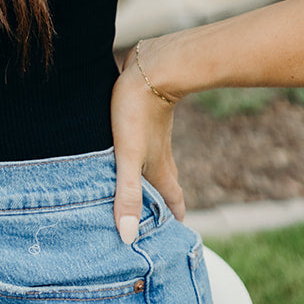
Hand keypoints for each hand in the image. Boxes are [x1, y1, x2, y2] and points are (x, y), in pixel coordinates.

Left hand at [111, 40, 185, 242]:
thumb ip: (127, 194)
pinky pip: (144, 146)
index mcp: (160, 169)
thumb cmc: (137, 111)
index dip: (174, 219)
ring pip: (155, 164)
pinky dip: (139, 158)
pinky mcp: (144, 119)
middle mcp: (161, 155)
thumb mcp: (128, 157)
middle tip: (157, 221)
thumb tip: (128, 238)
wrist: (150, 66)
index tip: (177, 237)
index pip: (173, 201)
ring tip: (140, 192)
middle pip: (166, 185)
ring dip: (150, 181)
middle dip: (162, 204)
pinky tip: (126, 153)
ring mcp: (154, 136)